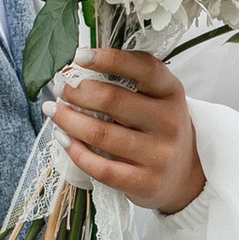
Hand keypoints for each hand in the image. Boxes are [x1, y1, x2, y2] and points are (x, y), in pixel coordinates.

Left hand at [48, 46, 205, 215]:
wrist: (184, 176)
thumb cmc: (159, 130)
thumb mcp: (157, 100)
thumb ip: (129, 84)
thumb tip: (76, 71)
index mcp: (171, 92)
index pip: (144, 68)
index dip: (110, 58)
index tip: (80, 56)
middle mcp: (169, 122)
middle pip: (113, 100)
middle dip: (77, 92)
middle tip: (60, 88)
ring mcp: (159, 155)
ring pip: (101, 133)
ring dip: (68, 120)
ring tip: (53, 110)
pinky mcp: (146, 183)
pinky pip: (101, 168)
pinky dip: (76, 151)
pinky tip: (63, 139)